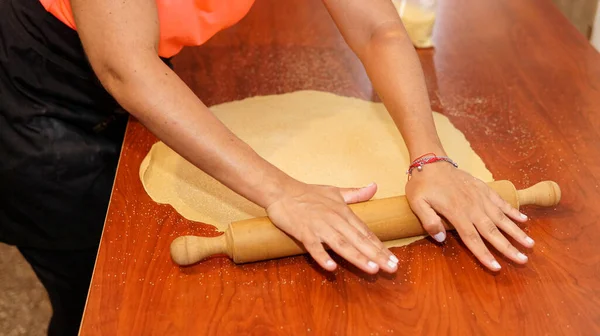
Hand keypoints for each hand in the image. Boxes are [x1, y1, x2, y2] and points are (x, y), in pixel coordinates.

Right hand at [265, 181, 398, 273]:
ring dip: (357, 257)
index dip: (381, 246)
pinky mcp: (303, 231)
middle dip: (377, 255)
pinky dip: (322, 256)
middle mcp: (335, 220)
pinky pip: (314, 246)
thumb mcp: (335, 191)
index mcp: (344, 212)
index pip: (366, 232)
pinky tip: (331, 267)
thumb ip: (356, 193)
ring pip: (341, 244)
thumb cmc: (308, 192)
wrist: (282, 190)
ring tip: (373, 269)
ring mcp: (319, 226)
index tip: (394, 259)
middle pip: (359, 240)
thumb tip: (374, 186)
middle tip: (392, 268)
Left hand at [405, 162, 534, 270]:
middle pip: (492, 231)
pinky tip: (524, 220)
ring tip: (531, 243)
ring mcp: (480, 197)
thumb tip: (441, 240)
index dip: (484, 254)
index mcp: (456, 213)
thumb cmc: (422, 184)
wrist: (430, 161)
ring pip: (501, 217)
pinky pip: (501, 201)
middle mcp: (472, 207)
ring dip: (516, 231)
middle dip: (508, 247)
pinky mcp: (483, 188)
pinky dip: (513, 211)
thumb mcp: (417, 203)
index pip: (472, 238)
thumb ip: (429, 221)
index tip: (497, 267)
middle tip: (524, 260)